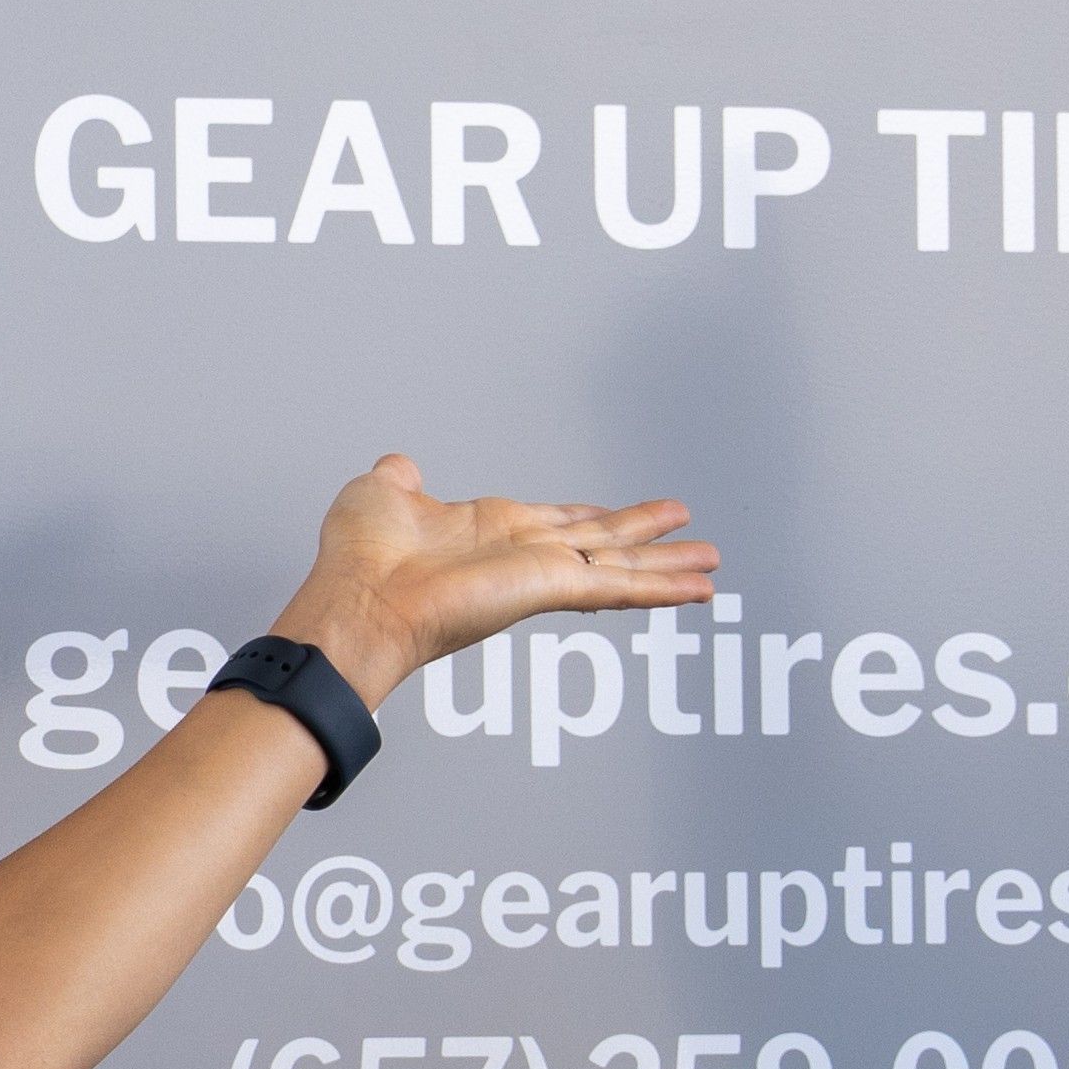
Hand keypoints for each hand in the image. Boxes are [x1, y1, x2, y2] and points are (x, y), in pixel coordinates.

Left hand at [267, 456, 722, 690]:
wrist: (357, 603)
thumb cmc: (357, 562)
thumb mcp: (379, 495)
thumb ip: (399, 480)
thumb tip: (401, 465)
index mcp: (487, 533)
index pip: (556, 524)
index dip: (592, 518)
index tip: (621, 516)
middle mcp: (520, 557)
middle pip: (602, 545)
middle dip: (649, 543)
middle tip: (693, 540)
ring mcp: (538, 576)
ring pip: (620, 568)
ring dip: (668, 566)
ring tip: (711, 564)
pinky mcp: (548, 590)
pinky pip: (615, 587)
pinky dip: (661, 588)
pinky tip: (695, 588)